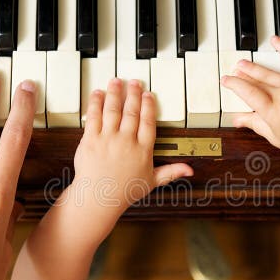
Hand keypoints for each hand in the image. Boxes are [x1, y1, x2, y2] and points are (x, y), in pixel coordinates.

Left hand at [72, 78, 192, 217]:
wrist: (98, 198)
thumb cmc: (124, 191)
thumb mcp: (151, 181)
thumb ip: (171, 172)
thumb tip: (189, 170)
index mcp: (142, 150)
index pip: (148, 122)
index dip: (149, 105)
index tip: (149, 95)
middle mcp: (126, 141)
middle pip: (132, 112)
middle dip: (133, 94)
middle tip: (135, 82)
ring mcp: (108, 139)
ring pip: (113, 110)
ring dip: (115, 93)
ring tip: (117, 82)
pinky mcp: (90, 140)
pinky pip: (94, 117)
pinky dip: (96, 103)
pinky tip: (98, 94)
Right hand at [220, 35, 279, 162]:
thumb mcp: (273, 135)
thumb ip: (254, 123)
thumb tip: (236, 119)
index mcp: (272, 112)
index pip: (247, 92)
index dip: (234, 84)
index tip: (226, 80)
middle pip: (257, 81)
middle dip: (243, 74)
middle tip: (234, 71)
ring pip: (270, 72)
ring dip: (254, 66)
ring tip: (244, 63)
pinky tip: (274, 41)